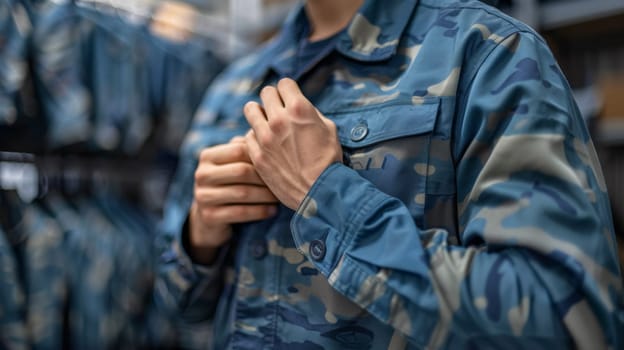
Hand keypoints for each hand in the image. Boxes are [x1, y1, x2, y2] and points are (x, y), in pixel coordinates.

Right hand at [189, 136, 277, 263]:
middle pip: (242, 171)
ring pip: (243, 193)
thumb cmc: (229, 183)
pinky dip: (260, 211)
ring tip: (281, 196)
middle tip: (286, 181)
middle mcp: (201, 174)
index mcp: (207, 156)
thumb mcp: (233, 164)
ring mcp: (202, 196)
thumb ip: (246, 148)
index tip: (282, 162)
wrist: (209, 217)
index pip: (239, 150)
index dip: (262, 156)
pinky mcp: (209, 216)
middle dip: (266, 177)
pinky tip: (273, 210)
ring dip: (266, 195)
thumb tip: (269, 131)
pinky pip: (240, 212)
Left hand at [244, 78, 342, 209]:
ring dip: (259, 113)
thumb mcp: (329, 129)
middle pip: (266, 93)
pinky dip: (255, 137)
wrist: (320, 193)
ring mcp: (265, 138)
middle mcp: (279, 119)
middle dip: (273, 98)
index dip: (288, 90)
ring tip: (265, 121)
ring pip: (250, 109)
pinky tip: (264, 144)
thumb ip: (311, 113)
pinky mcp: (257, 155)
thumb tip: (300, 108)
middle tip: (278, 109)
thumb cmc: (329, 161)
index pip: (284, 83)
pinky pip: (248, 135)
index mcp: (299, 109)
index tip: (290, 97)